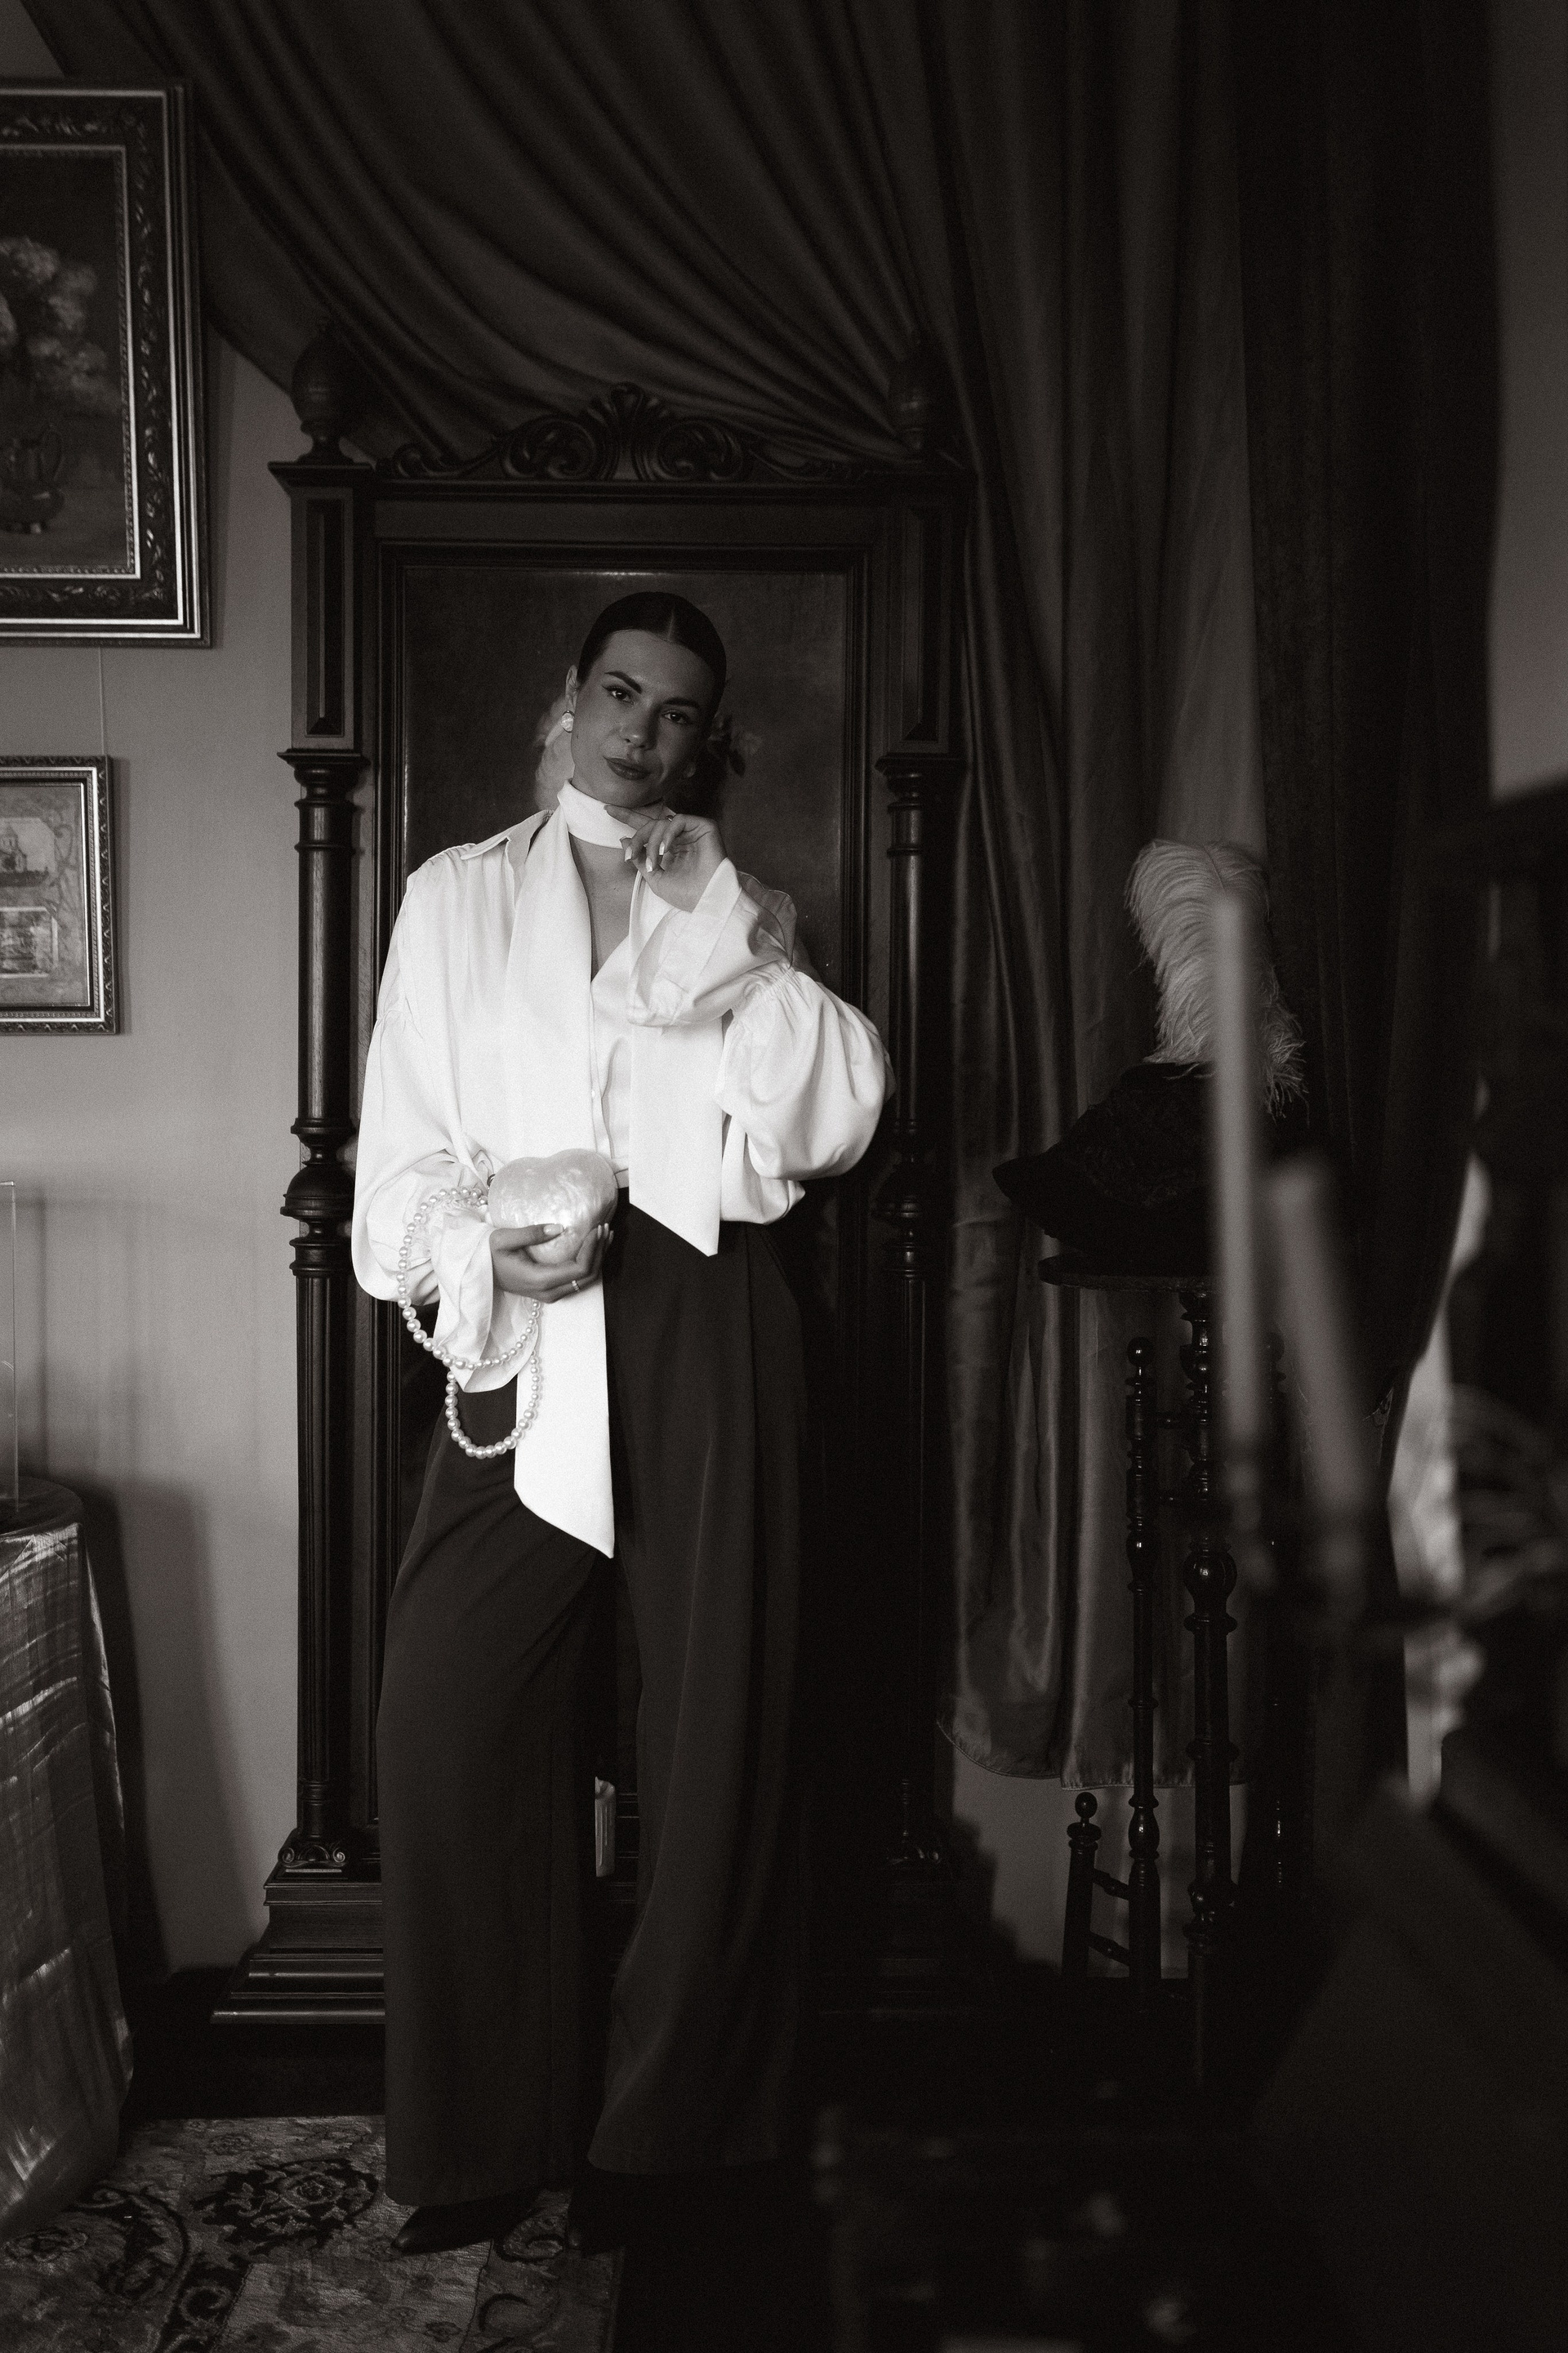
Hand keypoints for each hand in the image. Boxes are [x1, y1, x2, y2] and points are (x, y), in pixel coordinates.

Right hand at [490, 1221, 611, 1302]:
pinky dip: (590, 1263)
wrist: (480, 1272)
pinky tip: (594, 1247)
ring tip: (604, 1235)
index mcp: (540, 1280)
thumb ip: (531, 1233)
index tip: (597, 1228)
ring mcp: (551, 1294)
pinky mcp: (551, 1291)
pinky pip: (578, 1280)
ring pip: (586, 1280)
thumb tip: (560, 1227)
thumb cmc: (489, 1254)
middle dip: (600, 1251)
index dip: (593, 1249)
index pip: (579, 1268)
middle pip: (588, 1276)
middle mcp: (549, 1292)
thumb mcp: (503, 1239)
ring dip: (598, 1258)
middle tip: (605, 1228)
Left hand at [614, 803, 724, 911]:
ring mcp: (692, 831)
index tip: (606, 809)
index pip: (647, 828)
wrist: (707, 901)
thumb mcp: (654, 878)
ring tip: (654, 862)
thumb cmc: (685, 895)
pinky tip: (665, 850)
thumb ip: (640, 859)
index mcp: (670, 848)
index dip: (627, 817)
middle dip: (637, 837)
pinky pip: (678, 820)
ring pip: (662, 823)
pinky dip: (667, 834)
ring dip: (651, 842)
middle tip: (630, 854)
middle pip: (650, 823)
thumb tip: (623, 839)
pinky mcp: (704, 827)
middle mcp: (680, 837)